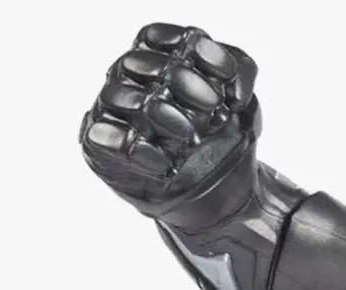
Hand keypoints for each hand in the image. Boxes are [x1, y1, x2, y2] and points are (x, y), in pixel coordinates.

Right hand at [79, 24, 258, 219]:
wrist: (215, 195)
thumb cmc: (219, 142)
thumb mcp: (243, 105)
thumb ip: (242, 76)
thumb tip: (234, 87)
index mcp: (155, 60)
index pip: (157, 38)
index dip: (190, 50)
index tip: (226, 76)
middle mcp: (128, 81)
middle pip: (139, 62)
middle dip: (180, 80)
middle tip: (213, 105)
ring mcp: (112, 112)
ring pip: (118, 96)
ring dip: (159, 113)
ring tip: (192, 138)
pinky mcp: (102, 147)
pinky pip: (103, 138)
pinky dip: (134, 148)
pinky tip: (165, 163)